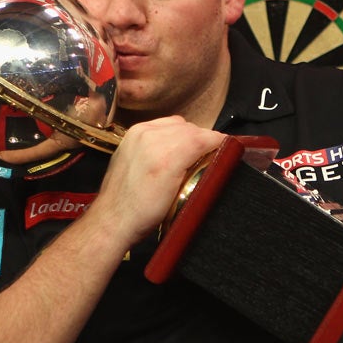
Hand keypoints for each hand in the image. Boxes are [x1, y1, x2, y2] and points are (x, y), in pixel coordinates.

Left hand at [91, 116, 223, 248]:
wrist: (113, 219)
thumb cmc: (146, 215)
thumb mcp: (182, 198)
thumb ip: (203, 172)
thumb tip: (221, 157)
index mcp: (166, 156)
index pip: (204, 137)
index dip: (220, 143)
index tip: (230, 150)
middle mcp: (151, 138)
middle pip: (192, 128)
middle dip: (204, 140)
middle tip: (211, 156)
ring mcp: (139, 133)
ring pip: (178, 123)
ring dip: (188, 135)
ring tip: (190, 153)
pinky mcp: (132, 134)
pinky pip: (161, 124)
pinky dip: (171, 132)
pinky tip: (172, 148)